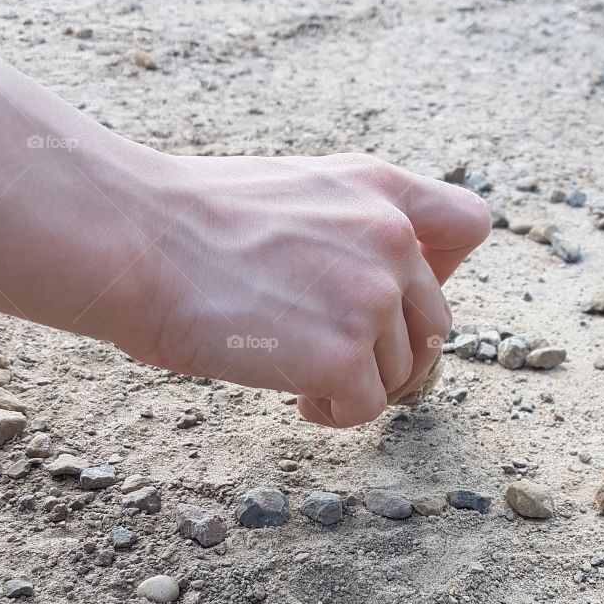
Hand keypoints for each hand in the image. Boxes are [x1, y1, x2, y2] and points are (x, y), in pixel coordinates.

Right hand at [132, 152, 490, 426]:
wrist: (135, 241)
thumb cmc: (192, 223)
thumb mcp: (297, 189)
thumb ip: (356, 223)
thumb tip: (390, 287)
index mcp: (380, 191)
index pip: (469, 225)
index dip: (445, 269)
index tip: (396, 294)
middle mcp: (391, 239)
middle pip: (435, 324)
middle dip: (390, 352)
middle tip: (333, 360)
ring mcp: (371, 299)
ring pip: (401, 373)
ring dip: (357, 386)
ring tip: (298, 374)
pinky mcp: (343, 356)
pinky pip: (366, 409)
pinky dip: (335, 414)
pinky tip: (296, 398)